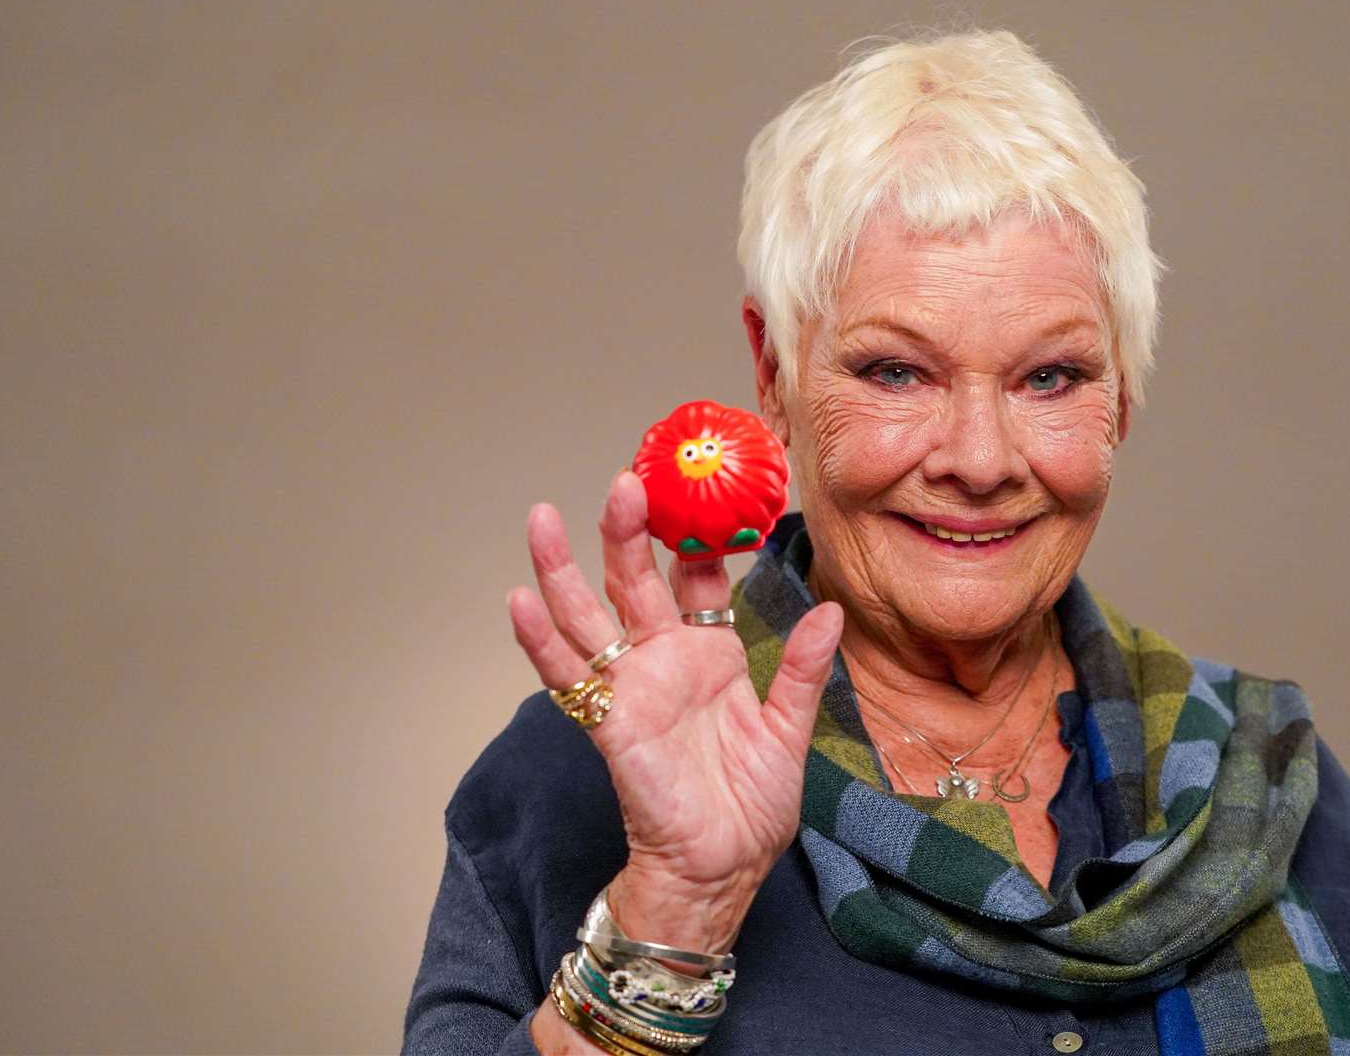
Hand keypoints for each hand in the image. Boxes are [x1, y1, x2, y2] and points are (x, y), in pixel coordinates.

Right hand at [506, 469, 842, 956]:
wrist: (723, 867)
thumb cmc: (752, 804)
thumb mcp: (789, 728)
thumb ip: (803, 668)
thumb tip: (830, 611)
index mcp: (709, 654)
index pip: (696, 580)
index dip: (696, 538)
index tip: (701, 490)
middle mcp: (663, 660)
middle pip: (635, 581)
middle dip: (628, 531)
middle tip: (628, 480)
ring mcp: (630, 687)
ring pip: (586, 615)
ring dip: (562, 568)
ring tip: (542, 519)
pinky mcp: (608, 721)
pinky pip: (566, 675)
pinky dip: (539, 640)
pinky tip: (519, 600)